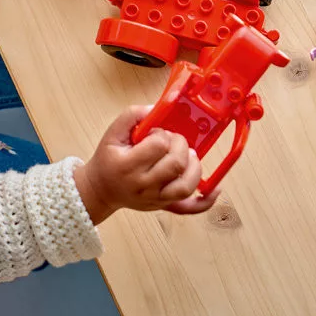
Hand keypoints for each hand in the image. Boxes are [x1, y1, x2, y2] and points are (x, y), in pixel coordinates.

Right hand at [73, 105, 219, 224]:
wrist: (100, 189)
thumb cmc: (109, 159)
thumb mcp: (113, 133)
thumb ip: (133, 115)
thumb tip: (157, 108)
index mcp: (127, 166)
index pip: (158, 145)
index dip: (162, 134)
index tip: (155, 134)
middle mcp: (142, 186)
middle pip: (175, 164)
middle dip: (180, 145)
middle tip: (173, 141)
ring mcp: (155, 199)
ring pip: (186, 185)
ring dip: (194, 166)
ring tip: (189, 155)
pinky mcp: (164, 206)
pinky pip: (189, 208)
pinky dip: (204, 201)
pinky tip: (215, 189)